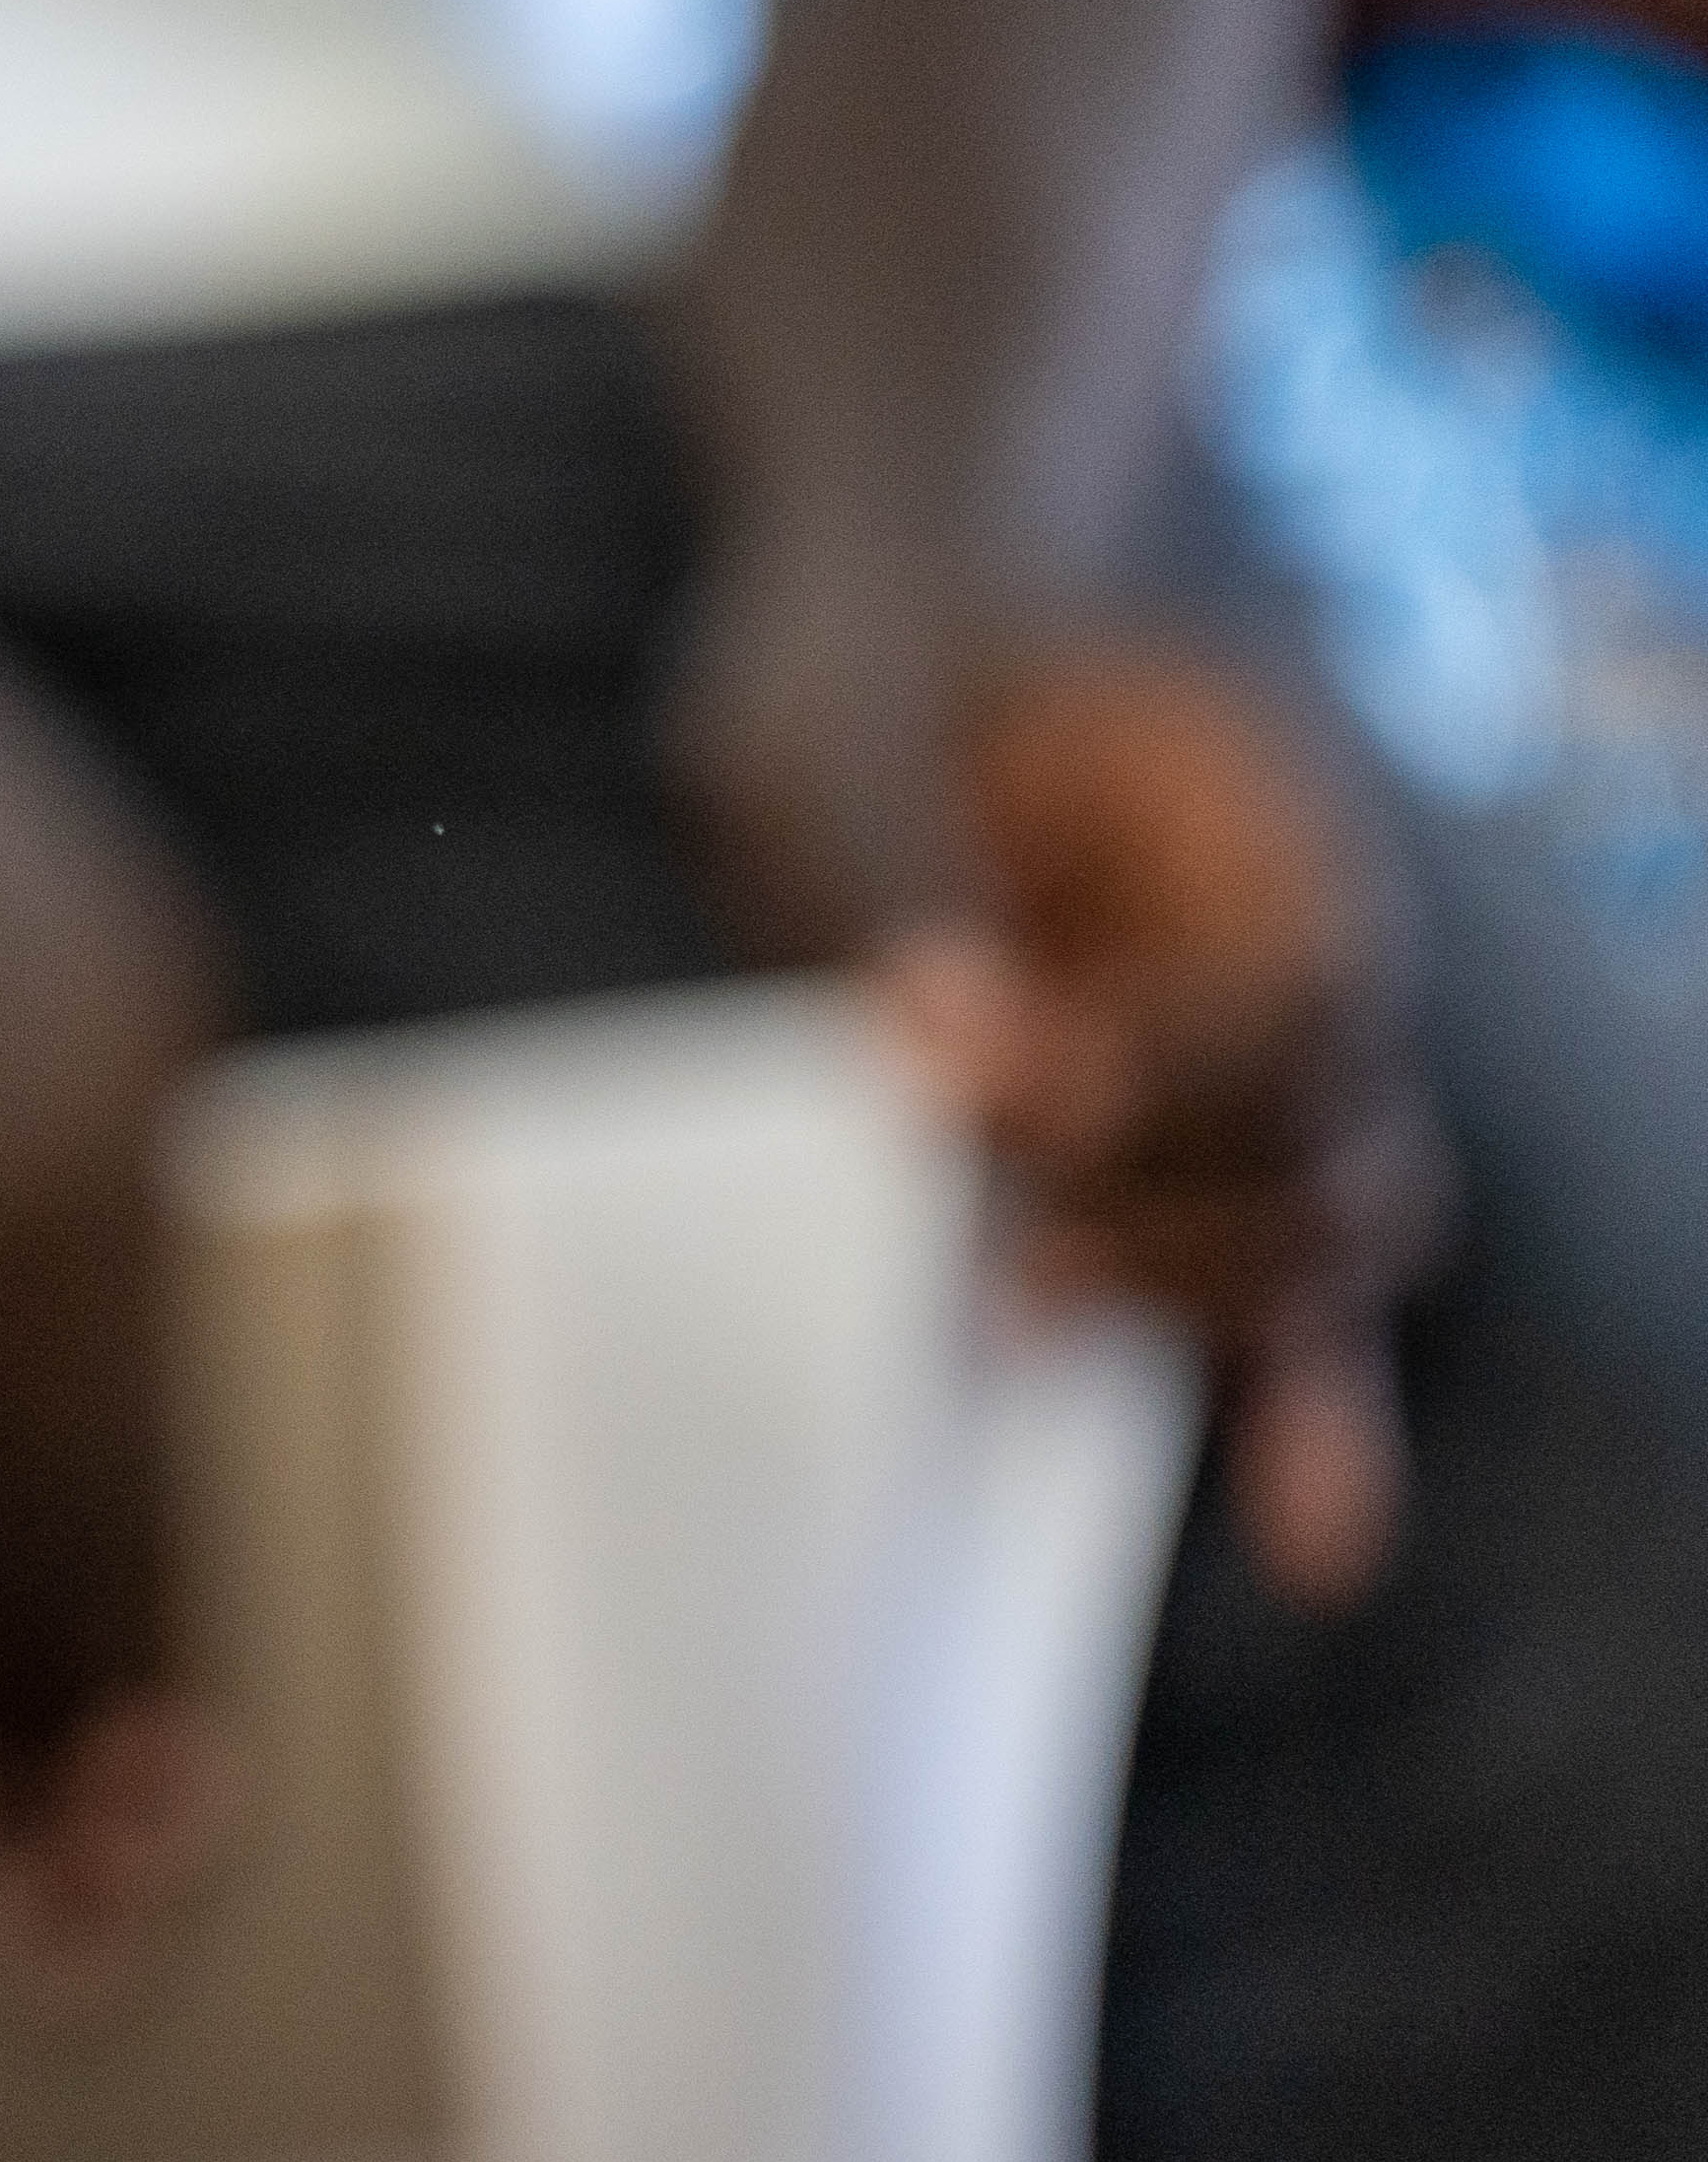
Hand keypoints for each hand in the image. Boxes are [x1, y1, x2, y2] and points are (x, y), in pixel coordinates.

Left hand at [907, 646, 1442, 1602]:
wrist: (885, 619)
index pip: (1289, 997)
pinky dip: (1308, 1409)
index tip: (986, 1082)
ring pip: (1325, 1227)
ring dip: (1201, 1298)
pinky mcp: (1176, 1150)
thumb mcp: (828, 726)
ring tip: (1027, 1315)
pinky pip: (1285, 1293)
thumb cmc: (861, 657)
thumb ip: (888, 877)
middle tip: (996, 1240)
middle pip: (1334, 1136)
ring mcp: (1253, 1056)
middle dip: (1174, 1210)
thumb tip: (935, 1039)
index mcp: (1253, 816)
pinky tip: (1319, 1542)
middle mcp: (1295, 943)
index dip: (1152, 1071)